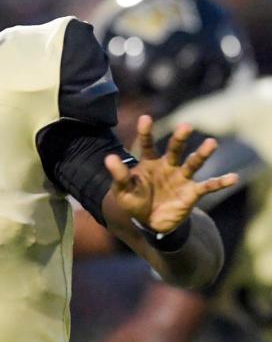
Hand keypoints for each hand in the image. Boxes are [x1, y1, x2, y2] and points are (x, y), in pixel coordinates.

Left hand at [105, 115, 237, 232]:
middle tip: (185, 126)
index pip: (147, 145)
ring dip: (202, 154)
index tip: (145, 118)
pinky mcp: (192, 192)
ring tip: (212, 143)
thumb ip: (118, 175)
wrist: (150, 223)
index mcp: (148, 163)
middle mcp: (167, 166)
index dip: (146, 132)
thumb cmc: (134, 202)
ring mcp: (181, 178)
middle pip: (174, 149)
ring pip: (193, 163)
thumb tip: (108, 157)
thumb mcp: (122, 191)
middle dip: (180, 138)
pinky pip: (208, 186)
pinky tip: (233, 178)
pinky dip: (221, 182)